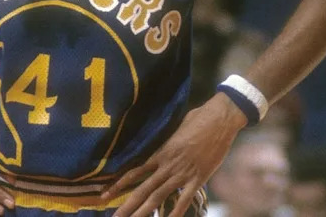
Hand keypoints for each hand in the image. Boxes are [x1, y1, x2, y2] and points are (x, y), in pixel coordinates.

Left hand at [102, 94, 246, 216]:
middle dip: (128, 206)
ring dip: (145, 212)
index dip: (119, 184)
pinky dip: (177, 212)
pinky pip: (185, 198)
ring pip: (159, 196)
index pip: (135, 172)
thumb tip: (162, 142)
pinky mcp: (198, 178)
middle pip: (143, 190)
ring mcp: (182, 173)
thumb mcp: (176, 127)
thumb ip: (168, 140)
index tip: (105, 195)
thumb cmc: (198, 118)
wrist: (220, 118)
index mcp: (161, 152)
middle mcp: (168, 165)